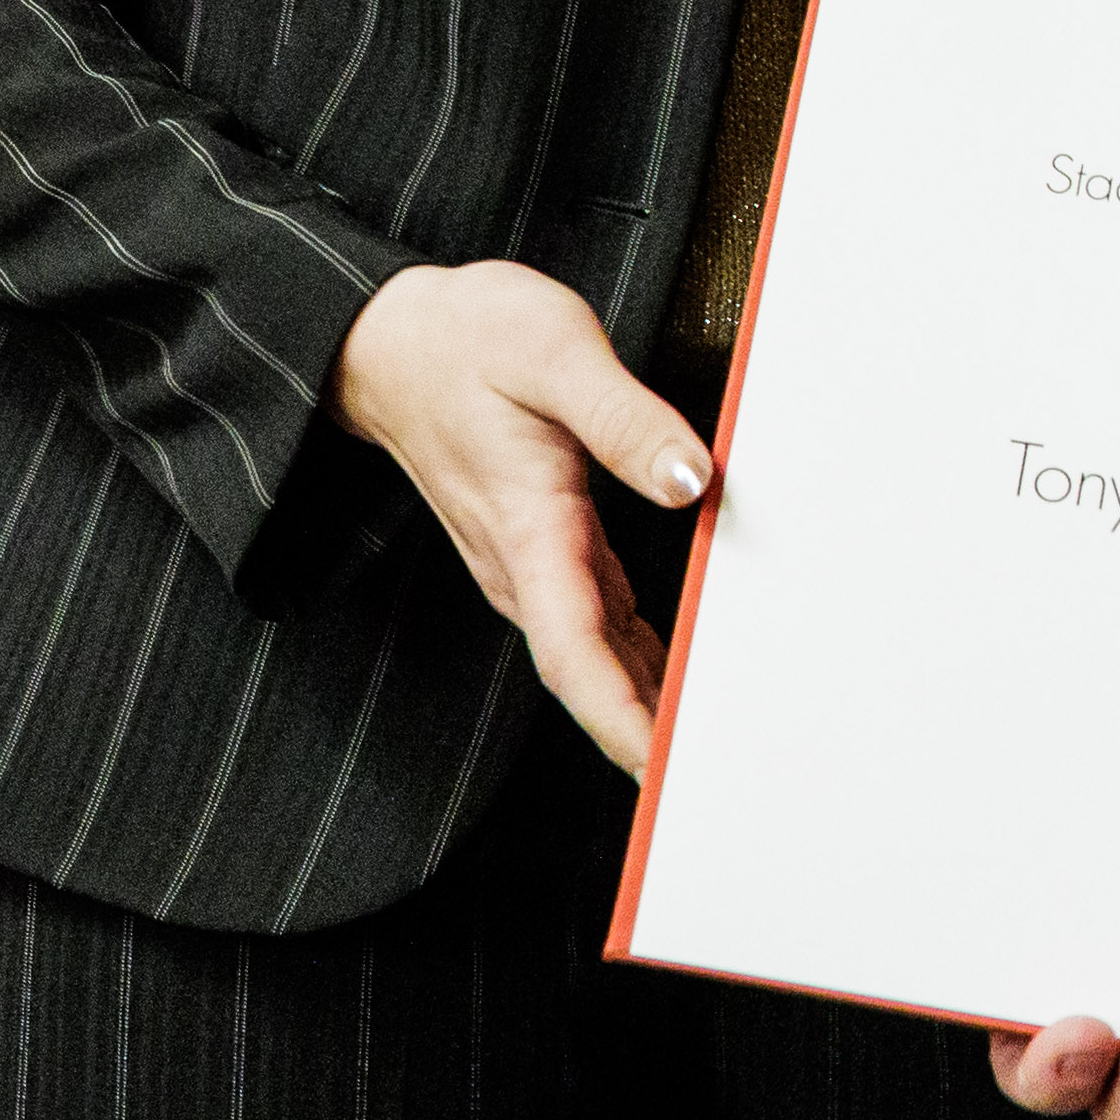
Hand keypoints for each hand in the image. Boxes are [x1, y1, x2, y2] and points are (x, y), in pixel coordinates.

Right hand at [330, 263, 712, 773]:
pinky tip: (687, 677)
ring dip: (651, 706)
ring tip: (726, 746)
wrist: (392, 343)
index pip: (575, 652)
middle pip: (593, 675)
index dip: (620, 721)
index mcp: (529, 528)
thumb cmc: (467, 340)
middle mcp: (525, 565)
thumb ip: (625, 418)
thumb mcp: (553, 351)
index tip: (663, 772)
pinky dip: (643, 662)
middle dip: (650, 738)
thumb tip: (692, 479)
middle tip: (727, 780)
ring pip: (599, 657)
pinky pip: (601, 627)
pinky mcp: (548, 551)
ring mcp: (533, 564)